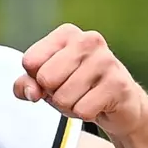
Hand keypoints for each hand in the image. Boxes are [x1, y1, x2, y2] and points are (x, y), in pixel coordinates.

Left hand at [15, 23, 147, 137]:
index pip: (30, 61)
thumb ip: (26, 84)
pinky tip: (97, 104)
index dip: (37, 79)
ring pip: (62, 98)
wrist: (121, 104)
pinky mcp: (118, 83)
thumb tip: (31, 91)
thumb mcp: (46, 83)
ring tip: (85, 97)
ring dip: (69, 106)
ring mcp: (105, 60)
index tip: (56, 79)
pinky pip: (82, 110)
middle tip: (71, 90)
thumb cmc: (79, 88)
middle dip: (53, 94)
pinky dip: (85, 114)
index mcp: (67, 33)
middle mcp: (88, 40)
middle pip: (45, 79)